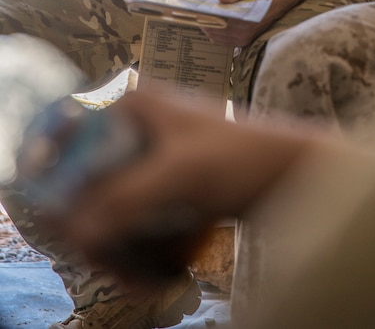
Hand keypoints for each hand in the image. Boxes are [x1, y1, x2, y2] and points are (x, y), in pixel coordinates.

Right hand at [56, 90, 315, 285]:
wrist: (296, 173)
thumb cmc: (243, 157)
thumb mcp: (179, 174)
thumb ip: (126, 199)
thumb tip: (75, 230)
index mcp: (135, 106)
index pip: (76, 145)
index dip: (62, 186)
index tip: (66, 228)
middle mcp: (140, 128)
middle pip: (92, 186)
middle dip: (97, 232)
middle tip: (108, 269)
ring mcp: (156, 158)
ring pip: (117, 210)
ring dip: (121, 250)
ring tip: (139, 282)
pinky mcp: (172, 186)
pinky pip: (143, 221)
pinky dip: (145, 249)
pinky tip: (156, 278)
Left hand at [207, 0, 347, 46]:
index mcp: (244, 23)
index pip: (216, 26)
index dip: (202, 19)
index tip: (192, 11)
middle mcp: (244, 34)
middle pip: (214, 33)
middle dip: (204, 22)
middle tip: (193, 11)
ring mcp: (245, 38)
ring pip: (218, 37)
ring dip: (209, 27)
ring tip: (201, 14)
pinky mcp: (245, 38)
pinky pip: (225, 39)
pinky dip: (217, 31)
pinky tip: (212, 19)